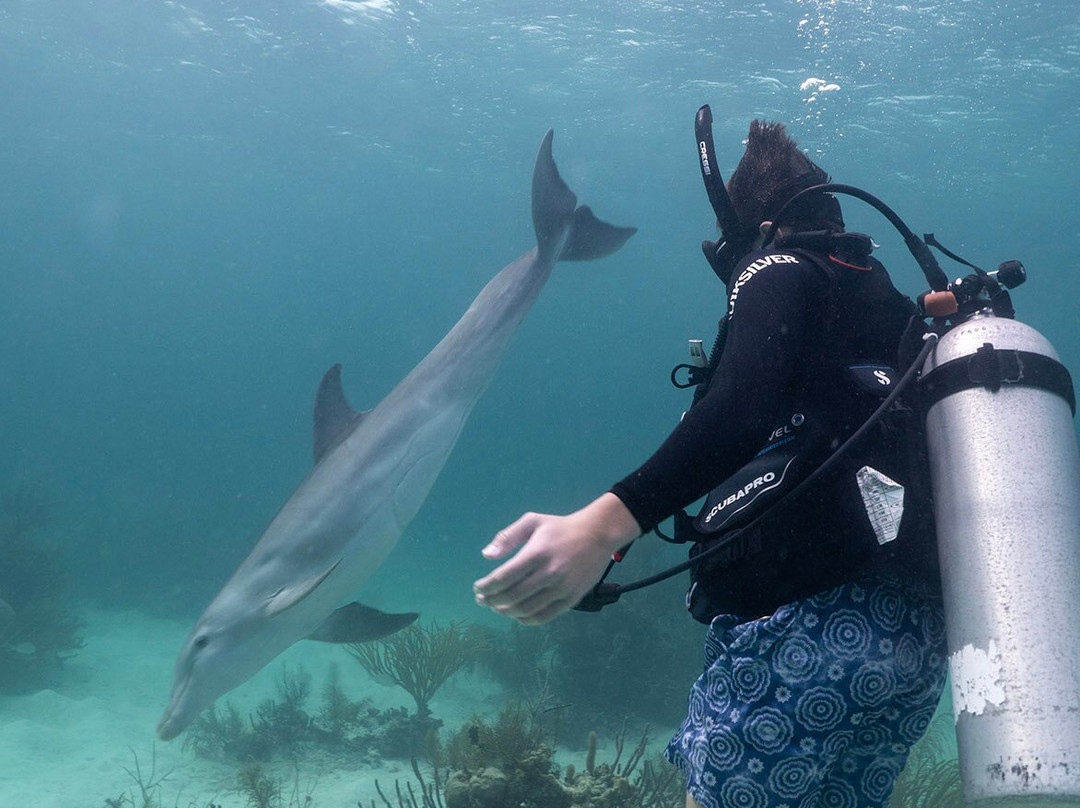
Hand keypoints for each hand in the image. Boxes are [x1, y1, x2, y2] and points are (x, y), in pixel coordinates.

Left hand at [473, 493, 640, 624]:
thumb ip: (507, 537)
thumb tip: (486, 555)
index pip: (503, 578)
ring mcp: (562, 588)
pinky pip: (544, 617)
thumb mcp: (532, 521)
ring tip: (496, 606)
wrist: (597, 534)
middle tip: (482, 600)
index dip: (486, 587)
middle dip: (491, 601)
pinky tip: (516, 614)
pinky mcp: (572, 599)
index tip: (477, 588)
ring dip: (505, 611)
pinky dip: (526, 619)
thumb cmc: (560, 527)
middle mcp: (549, 573)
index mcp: (537, 553)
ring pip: (526, 610)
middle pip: (511, 596)